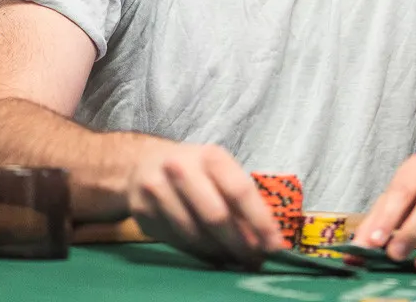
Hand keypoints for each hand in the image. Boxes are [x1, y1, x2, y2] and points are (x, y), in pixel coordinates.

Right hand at [126, 142, 283, 267]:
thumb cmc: (194, 170)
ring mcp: (156, 189)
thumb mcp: (220, 172)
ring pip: (194, 233)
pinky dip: (196, 252)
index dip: (259, 221)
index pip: (239, 191)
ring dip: (217, 252)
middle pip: (215, 216)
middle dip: (238, 243)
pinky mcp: (141, 211)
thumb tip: (264, 241)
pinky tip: (208, 253)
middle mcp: (180, 167)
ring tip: (232, 258)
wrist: (144, 163)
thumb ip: (242, 202)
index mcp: (209, 155)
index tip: (274, 245)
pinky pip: (175, 241)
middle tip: (252, 260)